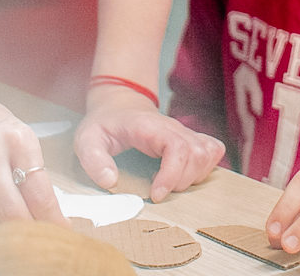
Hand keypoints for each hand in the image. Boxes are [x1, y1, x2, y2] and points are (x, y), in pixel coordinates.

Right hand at [0, 87, 68, 227]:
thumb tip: (47, 218)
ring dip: (2, 221)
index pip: (39, 193)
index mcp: (16, 139)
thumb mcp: (21, 139)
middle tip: (36, 236)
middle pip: (12, 212)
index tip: (61, 232)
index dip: (52, 219)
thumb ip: (33, 176)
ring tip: (5, 206)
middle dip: (28, 229)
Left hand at [73, 83, 225, 201]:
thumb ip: (94, 159)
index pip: (176, 147)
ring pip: (207, 154)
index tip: (155, 195)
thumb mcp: (87, 139)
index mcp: (149, 127)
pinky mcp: (190, 138)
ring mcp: (184, 132)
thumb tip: (110, 182)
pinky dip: (205, 167)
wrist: (118, 105)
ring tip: (169, 184)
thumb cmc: (104, 124)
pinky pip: (212, 150)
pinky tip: (185, 175)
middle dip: (181, 181)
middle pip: (197, 154)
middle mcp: (172, 127)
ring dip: (194, 176)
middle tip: (158, 191)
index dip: (172, 175)